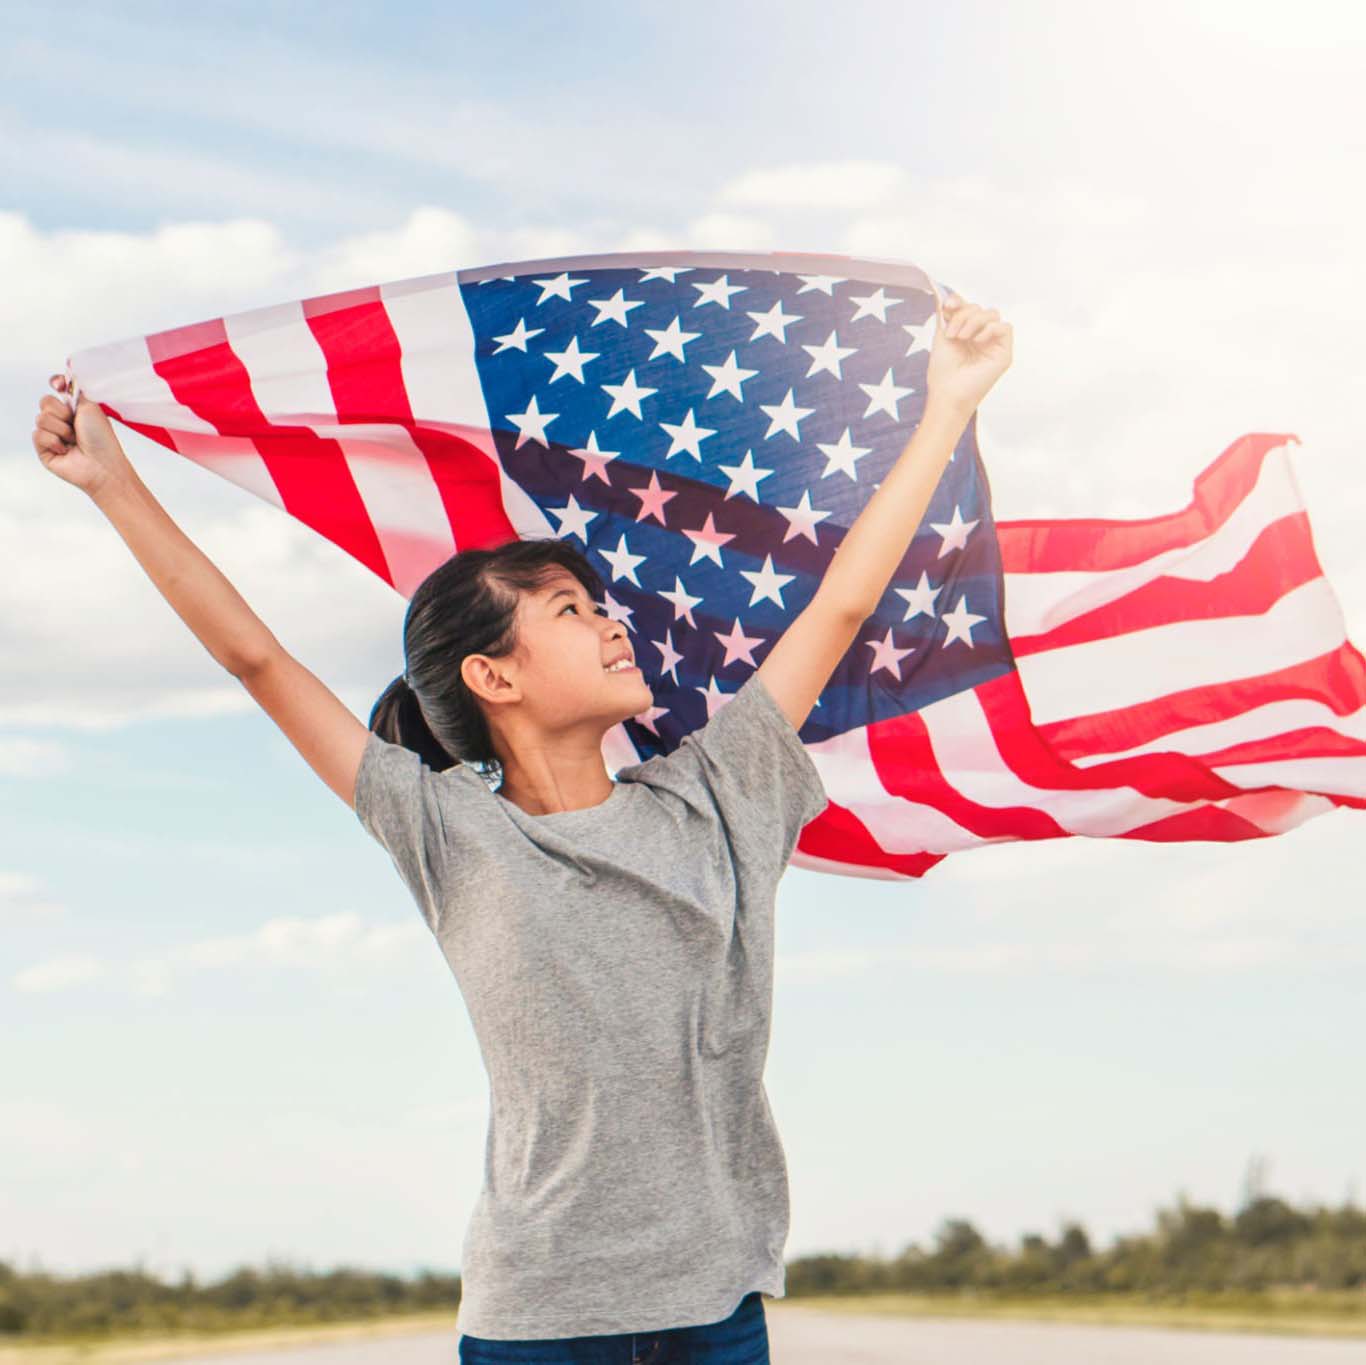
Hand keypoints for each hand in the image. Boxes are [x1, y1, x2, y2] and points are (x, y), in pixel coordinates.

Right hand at [31, 374, 134, 497]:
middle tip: (75, 424)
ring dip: (61, 429)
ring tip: (73, 440)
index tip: (59, 385)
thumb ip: (77, 391)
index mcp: (75, 409)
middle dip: (61, 412)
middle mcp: (62, 420)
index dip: (56, 384)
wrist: (101, 465)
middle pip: (45, 402)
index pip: (57, 389)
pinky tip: (65, 450)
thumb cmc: (102, 439)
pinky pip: (38, 434)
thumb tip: (66, 377)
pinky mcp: (44, 449)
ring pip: (41, 418)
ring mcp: (52, 434)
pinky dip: (54, 441)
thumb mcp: (92, 408)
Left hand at [925, 290, 1012, 415]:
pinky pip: (1005, 328)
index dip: (959, 301)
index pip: (968, 307)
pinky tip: (976, 340)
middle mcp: (981, 336)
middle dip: (963, 315)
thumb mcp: (941, 336)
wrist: (947, 392)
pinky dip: (989, 329)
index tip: (948, 305)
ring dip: (974, 321)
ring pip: (992, 314)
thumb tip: (944, 295)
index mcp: (966, 331)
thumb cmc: (943, 370)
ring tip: (961, 337)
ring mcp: (993, 344)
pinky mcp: (1004, 353)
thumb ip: (946, 315)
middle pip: (979, 308)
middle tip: (952, 333)